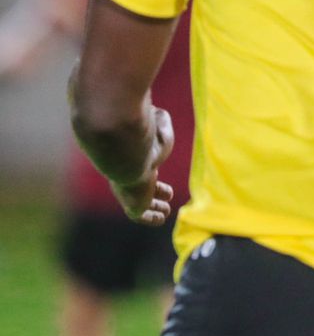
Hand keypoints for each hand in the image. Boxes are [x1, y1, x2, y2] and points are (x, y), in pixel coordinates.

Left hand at [113, 107, 175, 225]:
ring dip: (153, 206)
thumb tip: (158, 117)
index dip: (150, 164)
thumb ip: (158, 122)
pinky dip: (150, 218)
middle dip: (153, 189)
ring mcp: (127, 190)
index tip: (159, 166)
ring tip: (165, 211)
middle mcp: (124, 174)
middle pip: (137, 184)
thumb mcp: (155, 122)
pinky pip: (140, 215)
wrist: (125, 150)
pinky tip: (160, 218)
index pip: (136, 161)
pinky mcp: (132, 204)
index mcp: (127, 153)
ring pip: (137, 202)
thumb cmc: (142, 132)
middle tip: (167, 194)